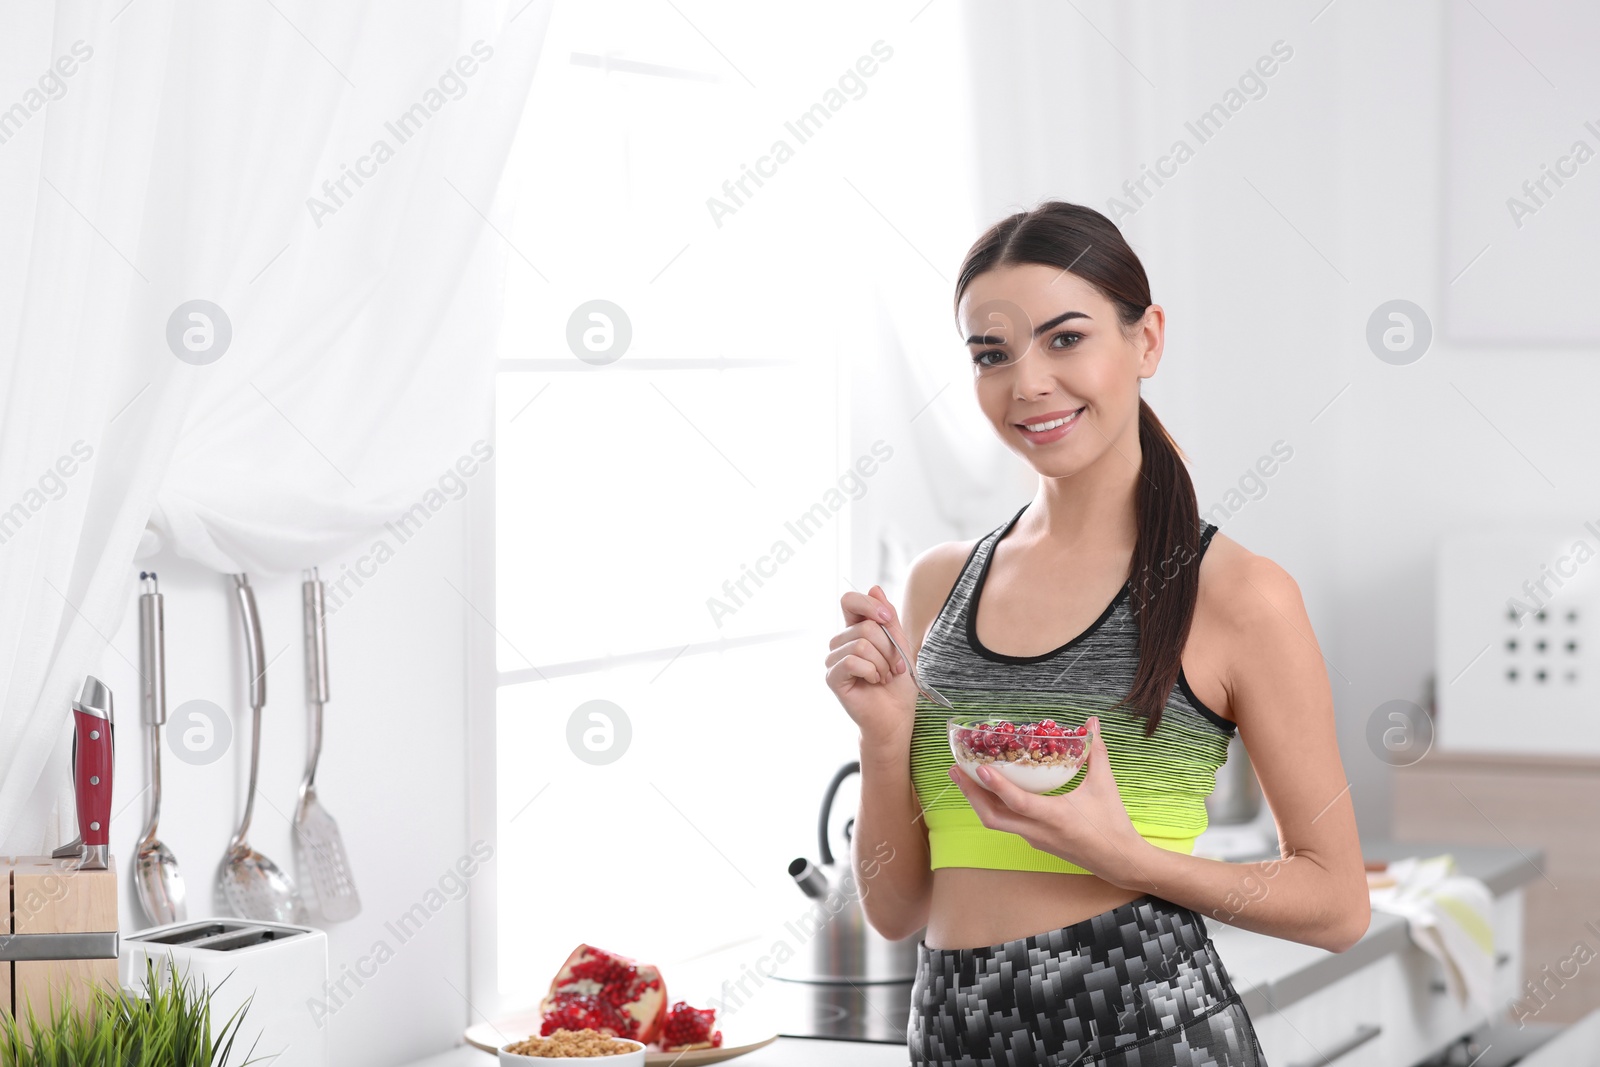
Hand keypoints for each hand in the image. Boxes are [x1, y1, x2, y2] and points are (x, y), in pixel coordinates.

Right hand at [825, 585, 917, 748]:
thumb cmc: (898, 684)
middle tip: (895, 666)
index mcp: (855, 631)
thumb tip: (874, 588)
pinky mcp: (832, 677)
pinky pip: (852, 661)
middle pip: (866, 626)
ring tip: (884, 676)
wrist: (897, 717)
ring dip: (882, 662)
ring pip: (861, 643)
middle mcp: (841, 643)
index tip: (888, 619)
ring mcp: (834, 660)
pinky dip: (871, 671)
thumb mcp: (900, 645)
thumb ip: (888, 618)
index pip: (850, 601)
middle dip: (889, 647)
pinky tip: (873, 682)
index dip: (869, 604)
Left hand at [946, 716, 1151, 886]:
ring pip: (996, 822)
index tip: (979, 768)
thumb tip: (1092, 722)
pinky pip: (1006, 823)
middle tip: (956, 769)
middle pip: (993, 818)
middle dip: (971, 794)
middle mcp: (1038, 831)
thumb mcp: (1105, 785)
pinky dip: (992, 806)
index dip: (997, 786)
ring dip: (977, 800)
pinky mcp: (1034, 841)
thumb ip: (1095, 752)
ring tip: (963, 776)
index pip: (1019, 803)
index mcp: (1056, 817)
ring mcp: (1033, 838)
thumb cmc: (1112, 824)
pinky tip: (987, 789)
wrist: (1118, 862)